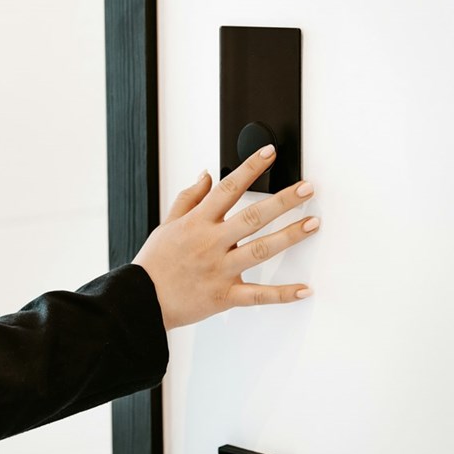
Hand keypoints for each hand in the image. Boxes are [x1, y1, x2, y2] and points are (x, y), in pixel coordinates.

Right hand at [132, 145, 318, 330]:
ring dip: (289, 236)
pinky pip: (257, 295)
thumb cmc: (154, 264)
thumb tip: (206, 175)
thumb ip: (189, 198)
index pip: (227, 188)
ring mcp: (219, 270)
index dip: (250, 168)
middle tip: (307, 188)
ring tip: (312, 224)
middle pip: (252, 216)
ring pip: (260, 250)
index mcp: (196, 223)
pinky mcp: (224, 296)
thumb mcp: (166, 225)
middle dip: (283, 200)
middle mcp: (210, 243)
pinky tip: (304, 289)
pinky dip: (282, 294)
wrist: (141, 300)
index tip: (270, 153)